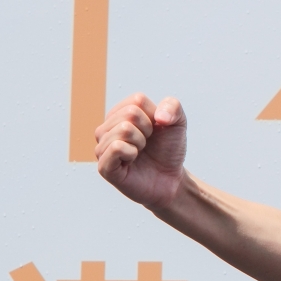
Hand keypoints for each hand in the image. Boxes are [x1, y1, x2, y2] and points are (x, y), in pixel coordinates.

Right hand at [95, 93, 187, 209]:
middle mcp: (106, 128)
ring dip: (141, 142)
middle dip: (148, 129)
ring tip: (140, 152)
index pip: (137, 100)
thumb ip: (173, 106)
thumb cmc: (169, 149)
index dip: (154, 116)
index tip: (155, 130)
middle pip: (130, 113)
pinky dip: (132, 153)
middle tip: (147, 144)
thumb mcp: (178, 123)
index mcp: (120, 113)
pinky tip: (132, 161)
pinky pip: (116, 147)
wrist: (171, 179)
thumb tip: (160, 117)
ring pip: (123, 129)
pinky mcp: (104, 166)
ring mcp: (102, 147)